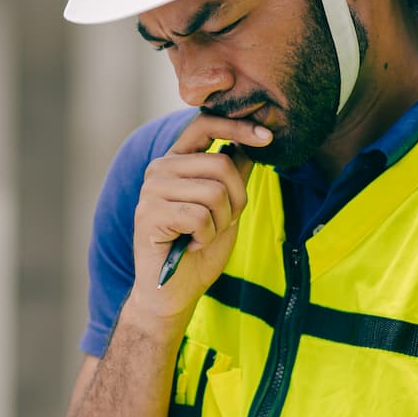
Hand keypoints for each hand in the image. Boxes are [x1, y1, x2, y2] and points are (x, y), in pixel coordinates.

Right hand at [128, 115, 269, 324]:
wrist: (174, 292)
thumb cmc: (199, 250)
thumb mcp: (227, 207)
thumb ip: (234, 175)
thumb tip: (251, 143)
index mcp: (176, 161)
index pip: (205, 124)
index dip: (238, 126)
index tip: (267, 137)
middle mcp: (160, 169)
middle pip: (221, 163)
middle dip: (236, 199)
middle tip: (221, 223)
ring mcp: (151, 190)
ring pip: (214, 191)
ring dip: (221, 222)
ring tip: (203, 235)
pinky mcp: (150, 214)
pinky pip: (200, 216)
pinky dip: (206, 236)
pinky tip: (191, 245)